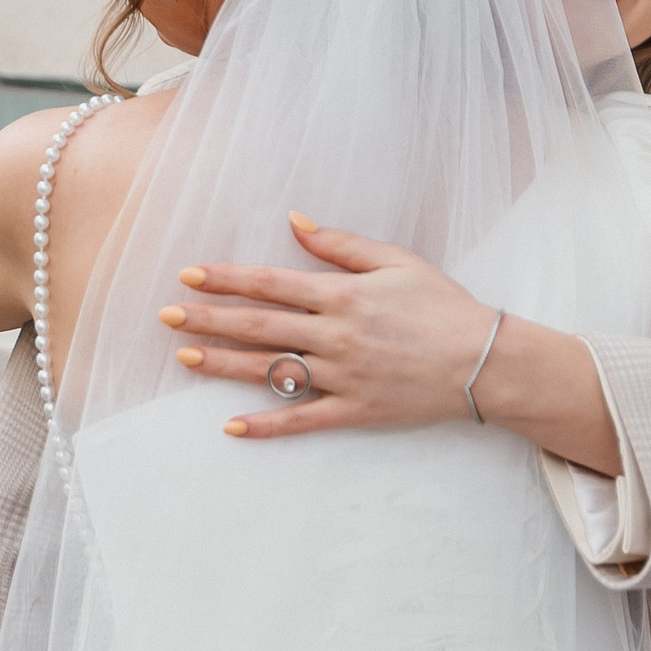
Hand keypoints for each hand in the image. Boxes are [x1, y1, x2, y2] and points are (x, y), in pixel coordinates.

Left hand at [160, 216, 500, 440]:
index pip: (270, 283)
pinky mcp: (356, 411)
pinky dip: (267, 425)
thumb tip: (295, 223)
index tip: (188, 274)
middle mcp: (335, 336)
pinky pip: (302, 420)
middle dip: (207, 319)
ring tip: (184, 359)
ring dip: (223, 365)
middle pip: (258, 326)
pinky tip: (232, 427)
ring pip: (270, 371)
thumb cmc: (444, 306)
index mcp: (343, 295)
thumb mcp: (397, 261)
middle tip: (165, 316)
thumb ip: (342, 245)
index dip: (226, 278)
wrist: (486, 363)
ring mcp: (343, 376)